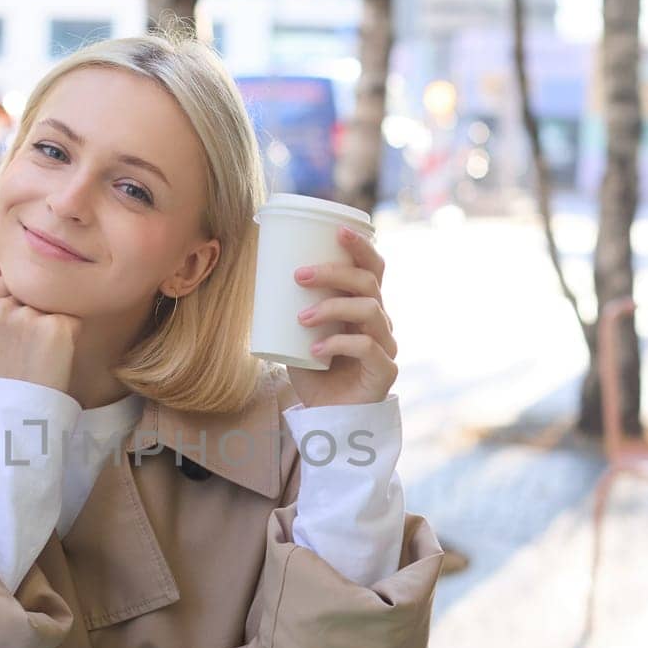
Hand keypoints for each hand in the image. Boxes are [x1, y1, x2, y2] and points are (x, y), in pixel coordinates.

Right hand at [0, 269, 81, 393]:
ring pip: (52, 304)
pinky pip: (72, 318)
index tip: (20, 329)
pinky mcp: (54, 327)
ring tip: (41, 352)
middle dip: (37, 309)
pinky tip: (55, 355)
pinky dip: (70, 335)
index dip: (19, 302)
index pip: (8, 281)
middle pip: (33, 291)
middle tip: (30, 344)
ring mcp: (27, 315)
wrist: (16, 410)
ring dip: (53, 322)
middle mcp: (0, 306)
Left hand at [286, 227, 397, 407]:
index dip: (360, 246)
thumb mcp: (297, 335)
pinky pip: (366, 347)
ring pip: (369, 310)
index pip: (373, 268)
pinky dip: (337, 344)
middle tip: (300, 275)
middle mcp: (380, 321)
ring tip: (301, 318)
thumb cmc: (315, 372)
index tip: (337, 230)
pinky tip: (315, 350)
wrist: (328, 417)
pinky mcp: (385, 371)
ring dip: (331, 307)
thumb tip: (261, 277)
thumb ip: (290, 309)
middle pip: (369, 282)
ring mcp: (386, 345)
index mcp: (364, 305)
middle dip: (334, 272)